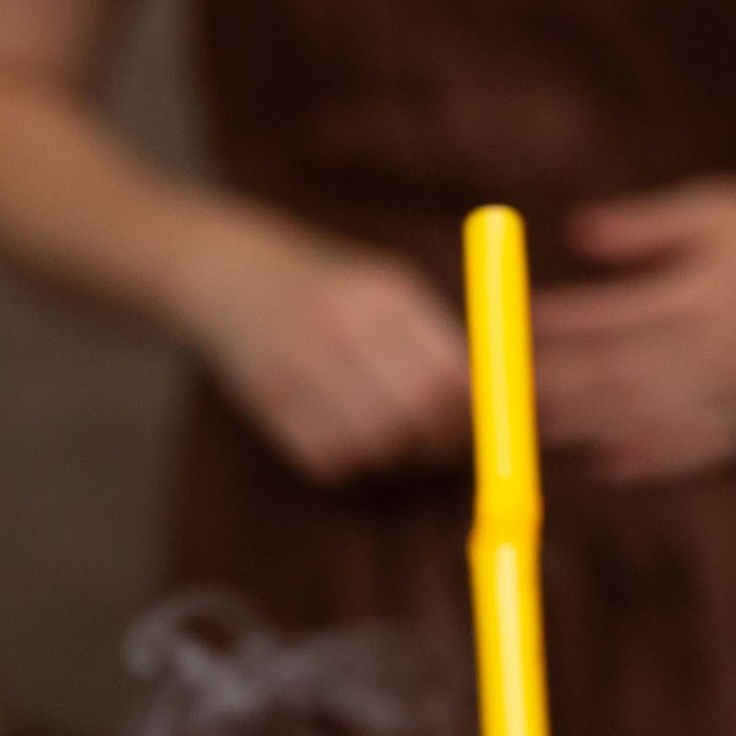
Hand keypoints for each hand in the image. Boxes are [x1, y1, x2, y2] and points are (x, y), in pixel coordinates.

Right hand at [180, 215, 468, 482]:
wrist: (229, 274)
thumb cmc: (330, 288)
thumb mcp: (387, 288)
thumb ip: (440, 340)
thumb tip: (507, 402)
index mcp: (384, 295)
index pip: (451, 372)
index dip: (474, 412)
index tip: (478, 423)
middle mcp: (341, 326)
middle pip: (418, 411)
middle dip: (441, 442)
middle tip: (443, 447)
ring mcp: (300, 365)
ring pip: (377, 443)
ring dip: (397, 456)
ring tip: (398, 441)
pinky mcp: (270, 402)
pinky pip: (331, 457)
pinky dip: (353, 461)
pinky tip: (353, 439)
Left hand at [532, 181, 735, 482]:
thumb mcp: (718, 209)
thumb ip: (647, 226)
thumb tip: (576, 233)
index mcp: (703, 295)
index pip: (610, 317)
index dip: (555, 329)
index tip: (508, 331)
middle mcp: (721, 355)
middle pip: (617, 379)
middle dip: (554, 388)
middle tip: (500, 394)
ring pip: (649, 424)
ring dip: (587, 432)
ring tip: (535, 433)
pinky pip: (697, 458)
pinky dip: (651, 466)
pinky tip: (609, 467)